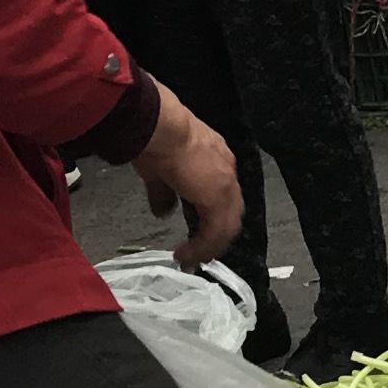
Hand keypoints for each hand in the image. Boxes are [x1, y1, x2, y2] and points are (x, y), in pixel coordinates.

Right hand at [130, 86, 242, 268]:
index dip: (214, 217)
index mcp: (216, 160)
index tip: (200, 234)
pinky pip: (215, 231)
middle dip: (216, 237)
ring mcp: (225, 185)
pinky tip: (189, 255)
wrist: (159, 128)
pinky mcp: (217, 199)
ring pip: (227, 226)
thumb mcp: (159, 171)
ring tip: (196, 259)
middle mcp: (226, 172)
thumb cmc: (156, 138)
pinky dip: (203, 246)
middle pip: (231, 214)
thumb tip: (163, 212)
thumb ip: (163, 194)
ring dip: (211, 245)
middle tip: (201, 254)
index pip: (223, 196)